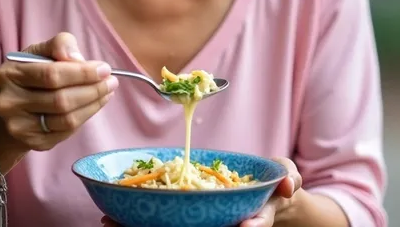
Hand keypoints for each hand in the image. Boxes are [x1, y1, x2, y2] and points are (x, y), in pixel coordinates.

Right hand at [0, 32, 117, 151]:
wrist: (7, 112)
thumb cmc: (29, 75)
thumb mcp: (38, 52)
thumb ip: (59, 45)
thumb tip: (79, 59)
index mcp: (9, 75)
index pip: (51, 75)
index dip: (82, 73)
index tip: (104, 68)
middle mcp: (9, 103)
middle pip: (61, 100)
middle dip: (92, 90)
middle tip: (112, 81)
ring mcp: (19, 127)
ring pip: (66, 119)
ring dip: (93, 104)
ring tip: (107, 92)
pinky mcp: (32, 143)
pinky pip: (66, 132)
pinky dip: (85, 117)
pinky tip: (94, 105)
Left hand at [100, 157, 301, 226]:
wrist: (265, 190)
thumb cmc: (274, 183)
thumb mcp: (284, 178)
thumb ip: (287, 179)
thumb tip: (289, 183)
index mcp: (243, 220)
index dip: (227, 226)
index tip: (220, 226)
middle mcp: (219, 224)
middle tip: (134, 226)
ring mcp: (200, 220)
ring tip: (110, 221)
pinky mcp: (185, 213)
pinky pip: (160, 217)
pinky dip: (137, 217)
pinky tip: (112, 212)